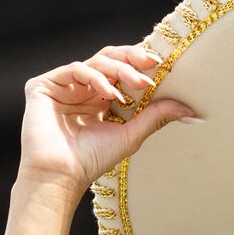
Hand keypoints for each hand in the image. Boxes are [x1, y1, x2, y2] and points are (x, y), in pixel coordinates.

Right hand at [18, 44, 196, 194]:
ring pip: (96, 61)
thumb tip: (189, 110)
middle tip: (154, 64)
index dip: (140, 63)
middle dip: (133, 59)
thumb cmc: (92, 160)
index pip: (121, 69)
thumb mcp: (131, 134)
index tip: (164, 65)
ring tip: (139, 84)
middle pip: (109, 59)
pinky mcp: (44, 85)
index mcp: (99, 97)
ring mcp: (63, 85)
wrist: (61, 175)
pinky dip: (97, 78)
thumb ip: (156, 117)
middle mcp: (81, 88)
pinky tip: (111, 94)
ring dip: (121, 70)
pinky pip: (75, 70)